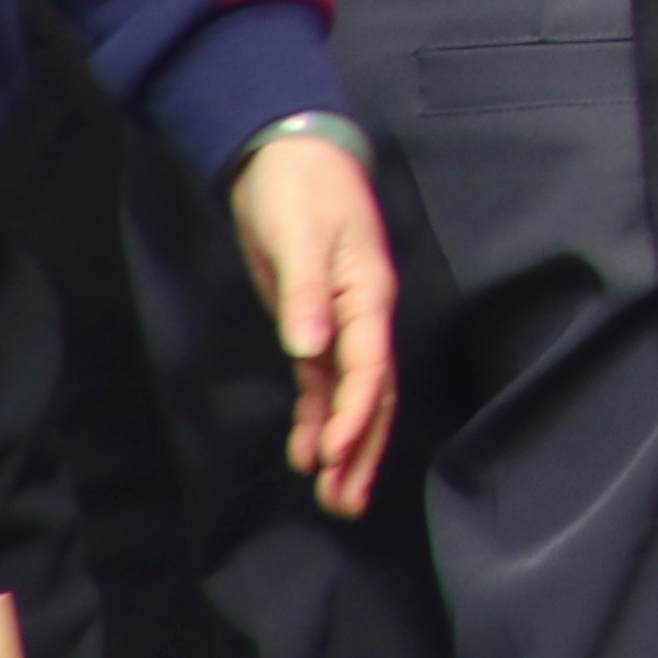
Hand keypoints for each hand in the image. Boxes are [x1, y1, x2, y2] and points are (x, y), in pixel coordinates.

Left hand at [229, 133, 396, 520]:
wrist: (285, 154)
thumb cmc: (300, 188)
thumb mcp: (299, 235)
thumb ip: (305, 294)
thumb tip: (309, 349)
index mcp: (367, 294)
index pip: (368, 365)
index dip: (355, 413)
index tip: (334, 455)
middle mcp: (361, 316)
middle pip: (372, 393)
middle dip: (361, 449)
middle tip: (344, 502)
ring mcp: (338, 323)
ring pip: (350, 396)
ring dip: (343, 445)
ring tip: (333, 497)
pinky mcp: (313, 324)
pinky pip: (323, 383)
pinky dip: (318, 418)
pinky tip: (308, 453)